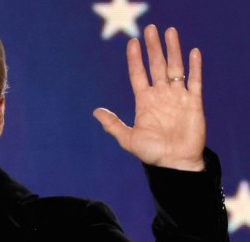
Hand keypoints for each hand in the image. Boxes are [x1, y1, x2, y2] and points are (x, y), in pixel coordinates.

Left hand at [93, 24, 205, 171]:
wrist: (174, 164)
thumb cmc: (151, 153)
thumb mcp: (127, 138)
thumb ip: (112, 124)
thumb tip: (95, 111)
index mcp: (144, 102)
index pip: (138, 74)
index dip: (135, 59)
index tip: (132, 43)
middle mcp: (161, 96)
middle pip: (156, 66)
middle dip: (153, 48)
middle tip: (150, 29)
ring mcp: (177, 97)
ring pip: (175, 68)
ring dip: (173, 50)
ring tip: (170, 32)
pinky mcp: (193, 102)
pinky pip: (194, 81)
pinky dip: (194, 67)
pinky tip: (193, 52)